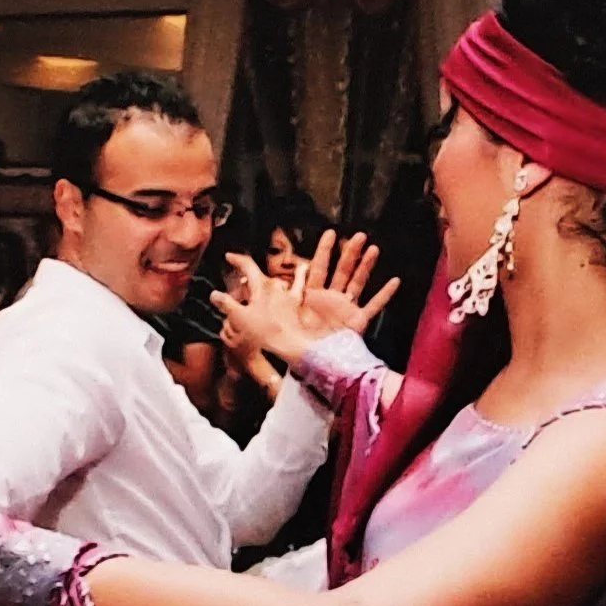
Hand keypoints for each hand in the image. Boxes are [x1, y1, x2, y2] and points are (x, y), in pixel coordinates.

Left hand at [211, 230, 399, 366]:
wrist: (302, 372)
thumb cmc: (281, 349)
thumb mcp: (253, 324)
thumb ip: (234, 307)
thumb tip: (211, 295)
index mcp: (307, 299)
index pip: (312, 271)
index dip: (320, 252)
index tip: (329, 234)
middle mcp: (327, 302)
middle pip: (339, 271)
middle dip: (347, 252)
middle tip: (356, 233)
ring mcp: (342, 312)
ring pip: (356, 282)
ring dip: (365, 265)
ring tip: (373, 247)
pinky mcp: (354, 324)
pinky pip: (372, 307)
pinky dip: (384, 295)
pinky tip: (394, 281)